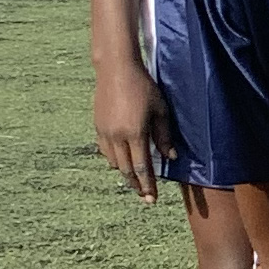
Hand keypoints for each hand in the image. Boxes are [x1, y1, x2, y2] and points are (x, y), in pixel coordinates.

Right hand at [94, 53, 174, 204]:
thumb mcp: (160, 110)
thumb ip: (165, 136)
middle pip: (126, 170)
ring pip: (114, 162)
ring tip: (136, 179)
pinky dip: (114, 160)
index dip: (148, 185)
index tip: (152, 199)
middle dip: (136, 184)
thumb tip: (171, 158)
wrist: (116, 69)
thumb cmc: (143, 87)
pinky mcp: (97, 126)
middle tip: (145, 196)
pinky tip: (122, 161)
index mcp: (135, 133)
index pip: (142, 167)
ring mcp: (104, 132)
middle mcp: (117, 136)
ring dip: (125, 173)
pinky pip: (105, 151)